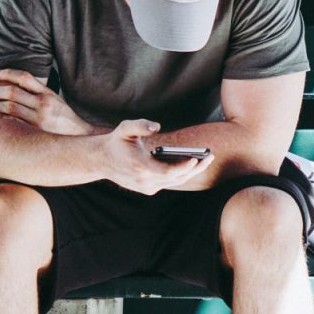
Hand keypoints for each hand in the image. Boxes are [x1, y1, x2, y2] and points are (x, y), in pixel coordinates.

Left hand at [0, 69, 93, 135]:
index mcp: (48, 93)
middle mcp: (43, 103)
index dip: (8, 73)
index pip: (25, 77)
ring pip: (9, 106)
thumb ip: (39, 94)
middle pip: (12, 92)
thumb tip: (17, 86)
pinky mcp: (36, 130)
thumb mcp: (56, 101)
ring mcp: (39, 117)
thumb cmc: (64, 119)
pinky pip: (13, 122)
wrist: (80, 137)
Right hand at [100, 119, 214, 194]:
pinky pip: (169, 183)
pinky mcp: (148, 189)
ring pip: (175, 182)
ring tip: (206, 159)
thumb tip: (156, 126)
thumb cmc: (116, 142)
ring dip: (191, 172)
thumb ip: (140, 125)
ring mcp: (146, 187)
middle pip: (177, 178)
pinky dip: (181, 174)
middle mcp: (144, 180)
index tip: (196, 158)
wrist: (102, 160)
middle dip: (195, 168)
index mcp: (140, 167)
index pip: (168, 172)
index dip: (184, 167)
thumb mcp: (125, 128)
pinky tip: (192, 164)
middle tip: (210, 156)